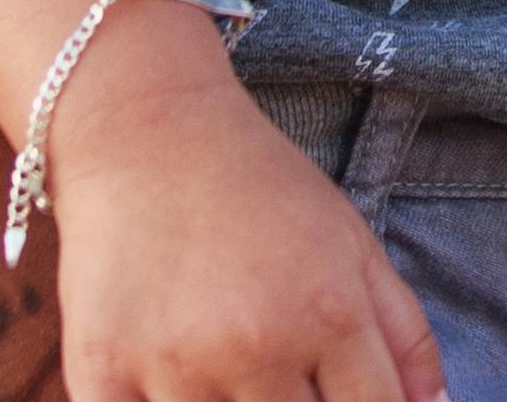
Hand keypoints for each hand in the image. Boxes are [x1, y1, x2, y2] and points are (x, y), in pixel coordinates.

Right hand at [43, 15, 444, 401]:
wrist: (146, 131)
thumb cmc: (259, 188)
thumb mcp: (353, 243)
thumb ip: (405, 336)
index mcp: (330, 316)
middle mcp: (258, 349)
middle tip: (283, 384)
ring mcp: (175, 368)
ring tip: (233, 381)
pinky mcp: (101, 376)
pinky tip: (173, 394)